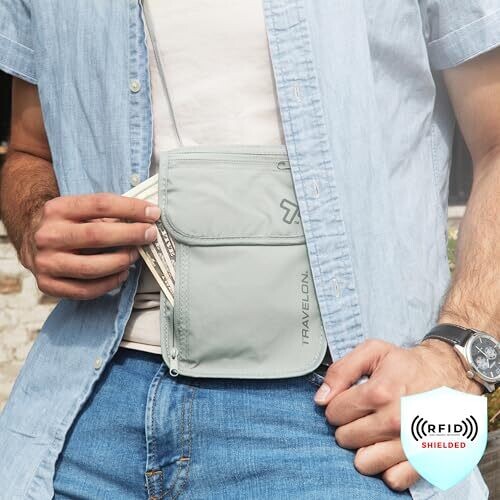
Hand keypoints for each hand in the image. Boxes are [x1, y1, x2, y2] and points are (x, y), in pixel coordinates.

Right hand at [21, 193, 160, 299]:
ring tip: (135, 255)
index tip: (153, 213)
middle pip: (97, 236)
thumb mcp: (81, 210)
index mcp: (57, 209)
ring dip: (121, 262)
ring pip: (91, 267)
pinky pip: (85, 290)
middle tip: (150, 235)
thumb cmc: (68, 223)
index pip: (100, 205)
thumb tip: (146, 219)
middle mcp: (48, 235)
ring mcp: (46, 262)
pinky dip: (109, 284)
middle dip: (130, 235)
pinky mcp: (47, 285)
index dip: (131, 208)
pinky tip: (122, 274)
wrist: (30, 239)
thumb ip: (110, 214)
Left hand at [314, 339, 482, 490]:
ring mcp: (409, 443)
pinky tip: (389, 449)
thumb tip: (321, 399)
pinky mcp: (424, 460)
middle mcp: (394, 421)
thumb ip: (341, 371)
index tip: (349, 401)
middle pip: (345, 438)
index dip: (337, 406)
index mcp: (379, 392)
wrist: (449, 374)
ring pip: (364, 462)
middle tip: (363, 415)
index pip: (334, 413)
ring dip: (364, 448)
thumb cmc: (408, 364)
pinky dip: (387, 467)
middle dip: (348, 426)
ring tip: (374, 433)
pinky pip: (394, 479)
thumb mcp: (373, 351)